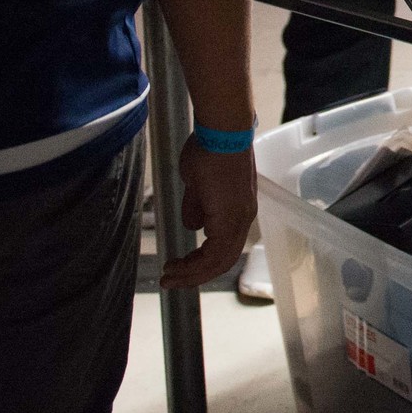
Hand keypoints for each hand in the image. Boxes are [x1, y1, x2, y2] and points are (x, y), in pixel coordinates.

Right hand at [160, 137, 258, 289]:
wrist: (222, 132)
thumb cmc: (209, 150)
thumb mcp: (197, 185)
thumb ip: (197, 207)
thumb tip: (194, 224)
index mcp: (237, 212)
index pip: (223, 250)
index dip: (201, 265)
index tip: (179, 269)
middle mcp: (243, 219)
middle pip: (222, 261)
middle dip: (194, 275)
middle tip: (170, 281)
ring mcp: (240, 218)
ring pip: (219, 260)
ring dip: (192, 272)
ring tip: (169, 277)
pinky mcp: (233, 216)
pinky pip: (216, 251)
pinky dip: (196, 263)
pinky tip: (177, 265)